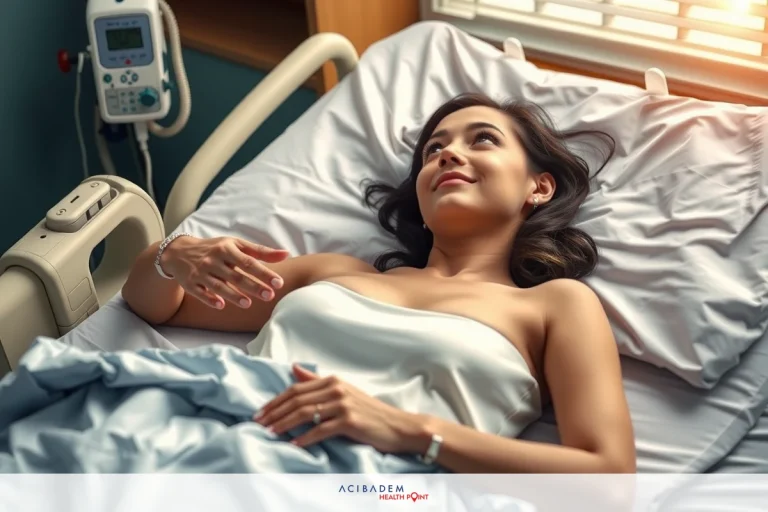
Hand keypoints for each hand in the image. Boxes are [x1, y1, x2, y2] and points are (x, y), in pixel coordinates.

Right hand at [160, 235, 289, 308]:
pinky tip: (221, 305)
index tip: (279, 283)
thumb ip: (260, 251)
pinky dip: (210, 298)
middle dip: (253, 286)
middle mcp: (214, 260)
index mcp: (227, 249)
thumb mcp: (236, 245)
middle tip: (270, 296)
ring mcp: (201, 272)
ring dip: (233, 295)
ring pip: (219, 285)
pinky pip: (201, 292)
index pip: (249, 262)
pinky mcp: (190, 283)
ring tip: (248, 304)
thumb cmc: (215, 248)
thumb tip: (286, 254)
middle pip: (236, 275)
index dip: (264, 273)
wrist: (179, 252)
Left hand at [254, 365, 427, 453]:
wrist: (398, 426)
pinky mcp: (349, 421)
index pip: (296, 389)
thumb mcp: (343, 392)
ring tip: (270, 433)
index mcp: (333, 380)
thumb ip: (317, 381)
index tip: (260, 412)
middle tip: (257, 423)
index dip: (275, 401)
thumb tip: (294, 368)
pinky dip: (304, 438)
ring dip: (284, 424)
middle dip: (274, 412)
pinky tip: (293, 444)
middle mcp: (336, 388)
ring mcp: (343, 404)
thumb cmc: (369, 411)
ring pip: (305, 413)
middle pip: (297, 400)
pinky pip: (320, 430)